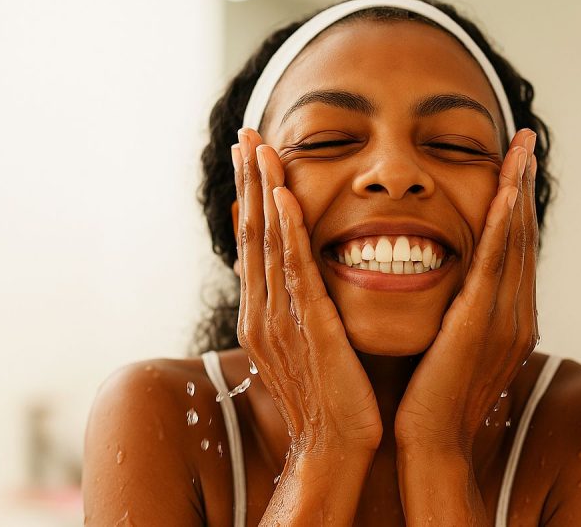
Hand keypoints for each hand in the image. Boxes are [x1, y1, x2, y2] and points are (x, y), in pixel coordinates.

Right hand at [232, 128, 382, 457]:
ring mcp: (280, 319)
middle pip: (251, 233)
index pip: (253, 243)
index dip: (249, 197)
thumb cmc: (330, 399)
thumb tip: (303, 277)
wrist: (334, 447)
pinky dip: (286, 229)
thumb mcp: (307, 344)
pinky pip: (294, 269)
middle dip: (247, 181)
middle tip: (246, 133)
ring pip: (267, 242)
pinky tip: (282, 195)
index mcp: (262, 314)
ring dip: (261, 190)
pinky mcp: (309, 327)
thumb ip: (301, 307)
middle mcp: (261, 311)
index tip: (250, 156)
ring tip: (259, 146)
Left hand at [395, 128, 538, 456]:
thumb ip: (460, 313)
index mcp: (509, 318)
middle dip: (524, 184)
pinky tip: (506, 190)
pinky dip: (503, 224)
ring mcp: (504, 318)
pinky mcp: (481, 323)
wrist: (431, 445)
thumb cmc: (432, 399)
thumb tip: (450, 287)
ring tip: (519, 148)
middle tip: (524, 140)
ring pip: (513, 241)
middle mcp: (517, 314)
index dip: (516, 204)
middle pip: (521, 236)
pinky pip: (495, 262)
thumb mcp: (453, 346)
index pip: (513, 248)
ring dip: (517, 190)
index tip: (515, 165)